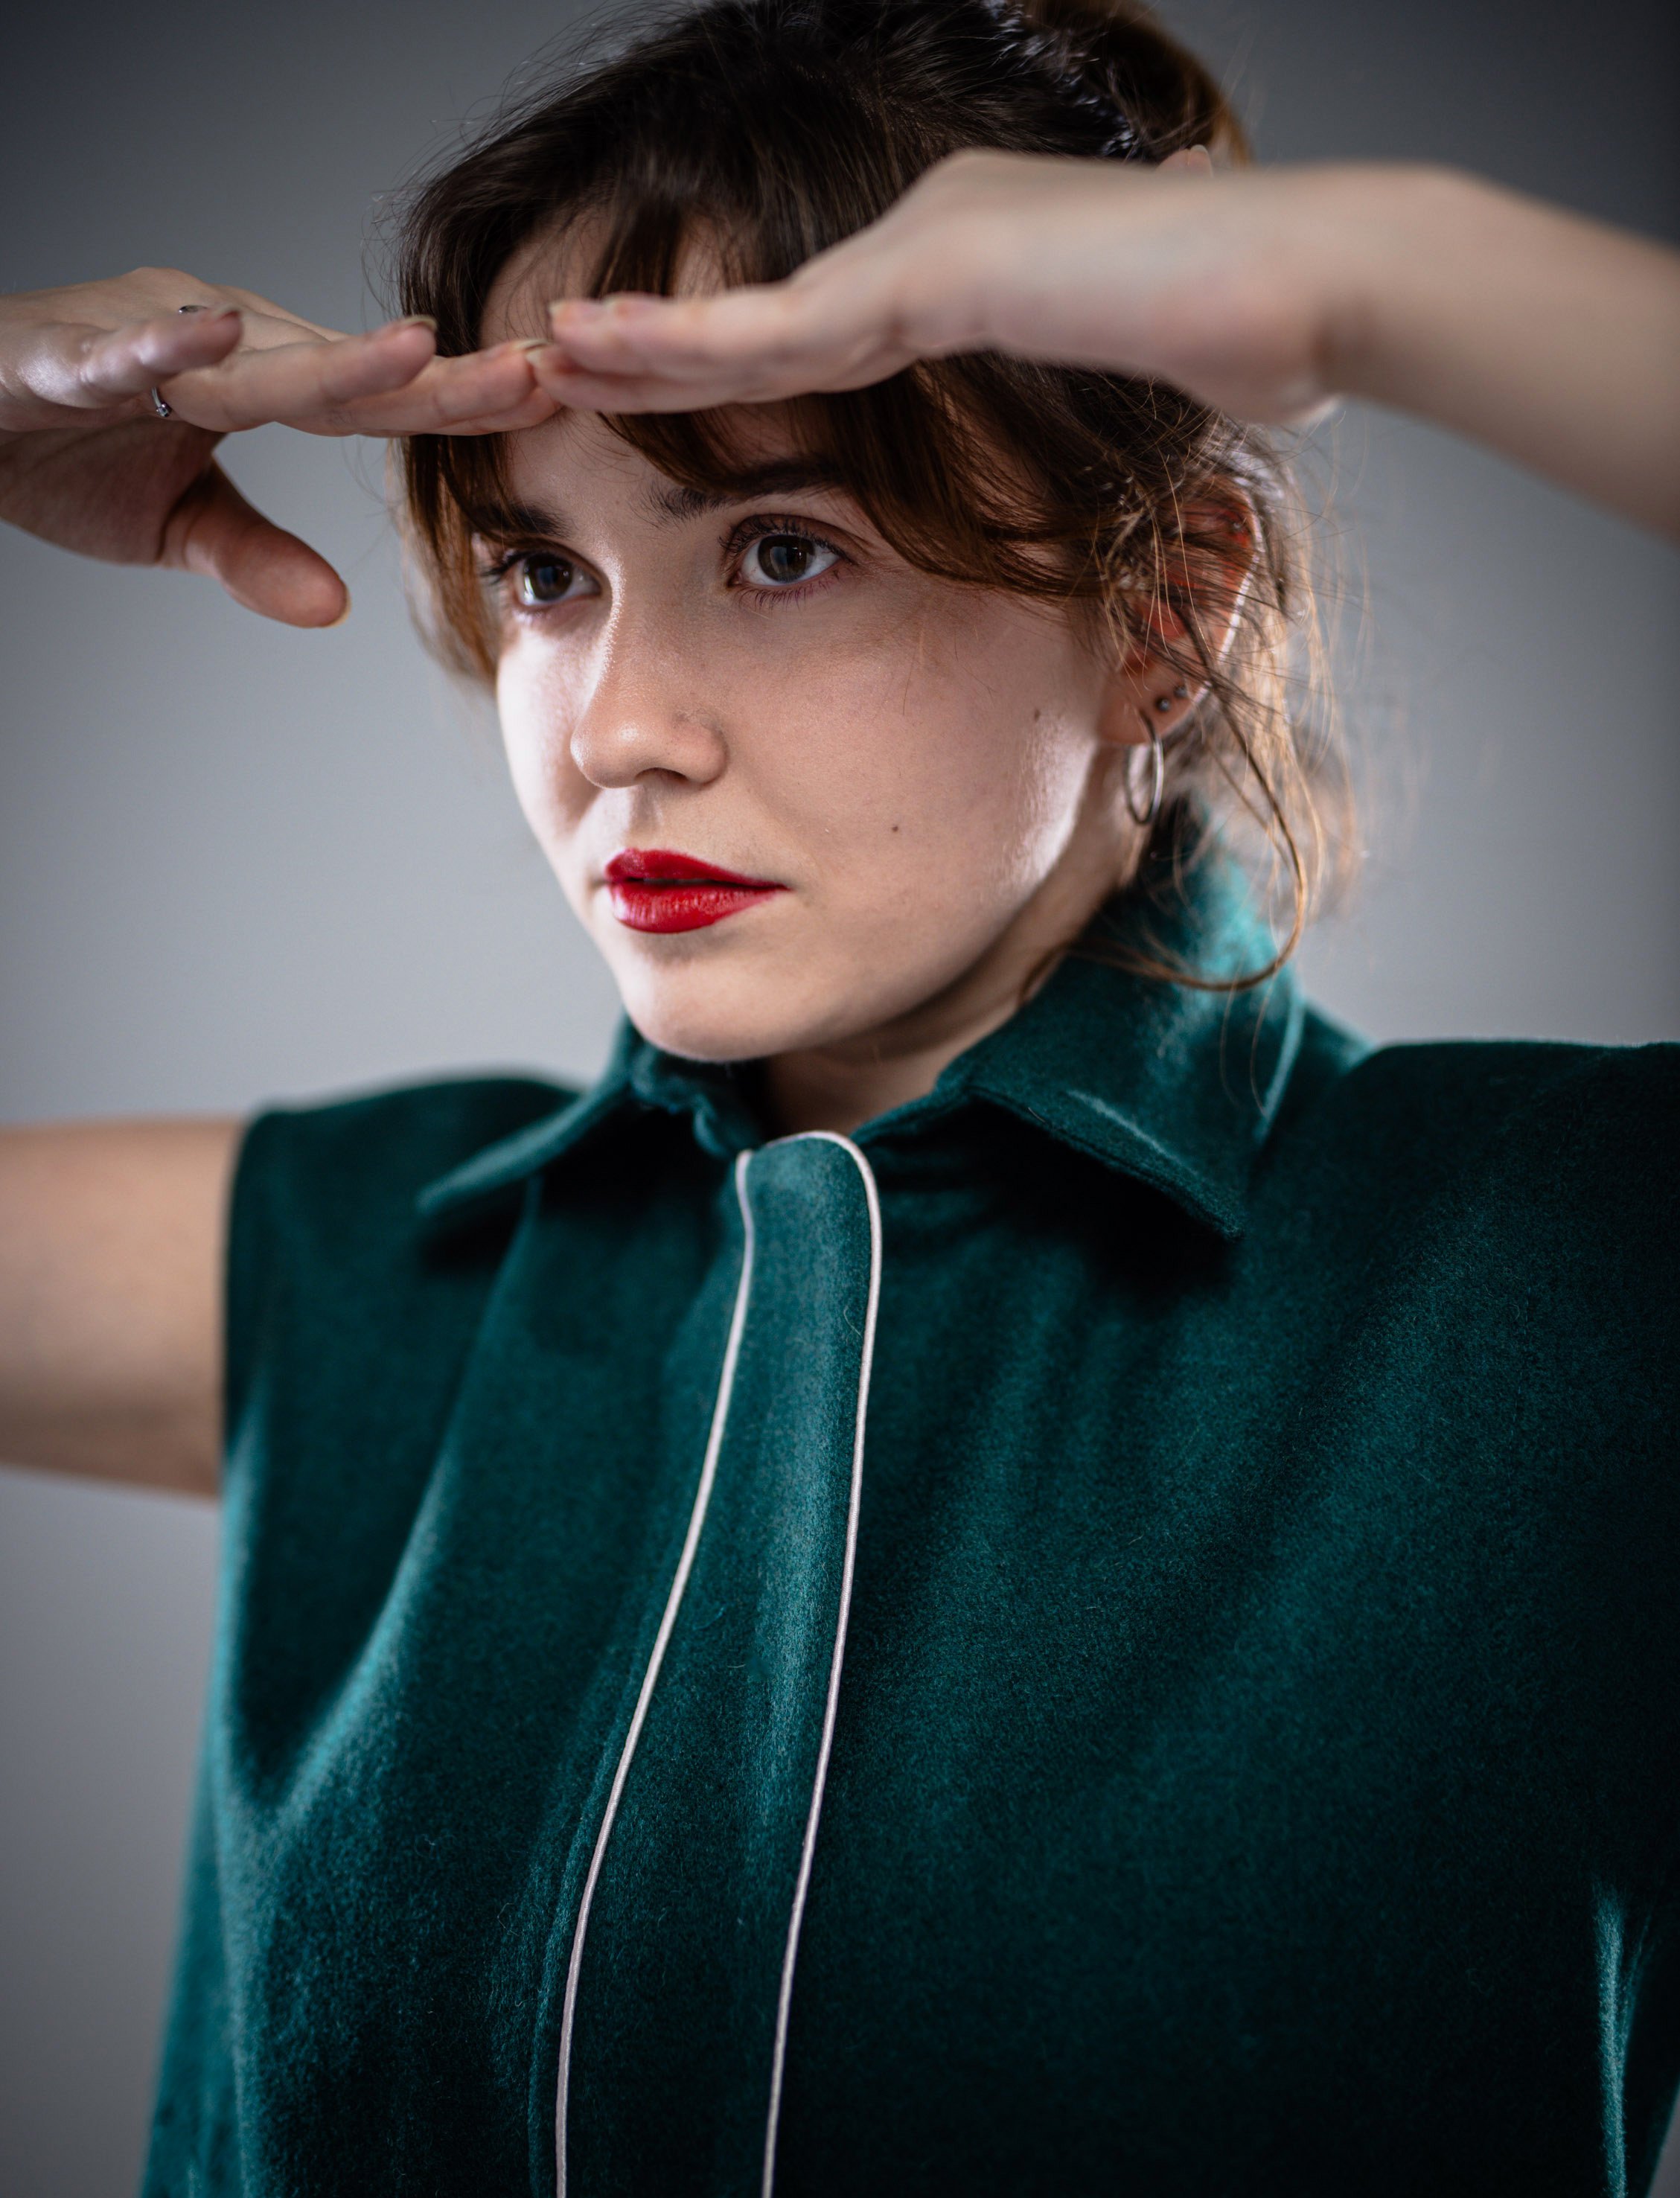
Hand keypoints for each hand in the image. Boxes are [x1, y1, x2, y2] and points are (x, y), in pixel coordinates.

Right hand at [0, 269, 562, 624]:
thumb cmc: (59, 446)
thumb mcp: (170, 523)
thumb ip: (252, 557)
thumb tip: (334, 610)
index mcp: (253, 375)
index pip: (374, 399)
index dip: (459, 401)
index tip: (552, 402)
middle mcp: (212, 337)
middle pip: (341, 373)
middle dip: (439, 376)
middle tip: (540, 374)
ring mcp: (138, 336)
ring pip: (252, 359)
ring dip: (335, 357)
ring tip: (420, 349)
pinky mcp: (58, 354)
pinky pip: (116, 351)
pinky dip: (162, 344)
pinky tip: (220, 332)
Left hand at [539, 148, 1346, 425]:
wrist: (1321, 285)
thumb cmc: (1271, 339)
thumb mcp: (1166, 381)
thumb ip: (1123, 387)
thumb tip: (1173, 412)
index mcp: (977, 257)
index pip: (827, 330)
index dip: (734, 368)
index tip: (661, 401)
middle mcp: (936, 231)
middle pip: (770, 316)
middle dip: (664, 353)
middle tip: (565, 373)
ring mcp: (931, 237)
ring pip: (753, 315)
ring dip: (642, 343)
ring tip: (544, 357)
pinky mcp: (937, 267)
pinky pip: (786, 329)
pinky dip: (686, 347)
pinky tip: (599, 352)